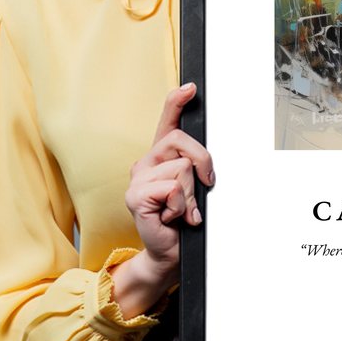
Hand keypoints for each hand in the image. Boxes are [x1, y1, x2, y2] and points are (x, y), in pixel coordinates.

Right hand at [110, 83, 214, 317]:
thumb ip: (196, 168)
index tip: (191, 88)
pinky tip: (172, 217)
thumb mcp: (194, 188)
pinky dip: (181, 206)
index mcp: (161, 157)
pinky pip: (172, 188)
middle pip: (182, 141)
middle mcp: (146, 162)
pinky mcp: (135, 196)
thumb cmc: (183, 220)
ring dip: (191, 194)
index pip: (167, 121)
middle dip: (203, 163)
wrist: (170, 252)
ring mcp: (138, 178)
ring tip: (182, 210)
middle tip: (204, 186)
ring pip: (182, 168)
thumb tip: (206, 161)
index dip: (177, 101)